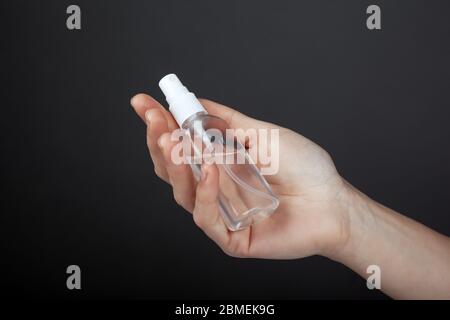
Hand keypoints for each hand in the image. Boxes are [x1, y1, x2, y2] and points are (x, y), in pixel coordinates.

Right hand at [131, 93, 351, 258]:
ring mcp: (222, 212)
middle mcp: (216, 187)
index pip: (181, 144)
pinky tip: (210, 172)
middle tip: (153, 118)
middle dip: (159, 140)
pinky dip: (207, 193)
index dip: (161, 123)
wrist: (333, 203)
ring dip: (175, 166)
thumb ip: (228, 121)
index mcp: (220, 162)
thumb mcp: (263, 134)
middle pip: (173, 169)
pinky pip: (207, 218)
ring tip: (172, 140)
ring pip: (183, 193)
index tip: (143, 102)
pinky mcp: (231, 237)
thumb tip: (197, 102)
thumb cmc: (304, 168)